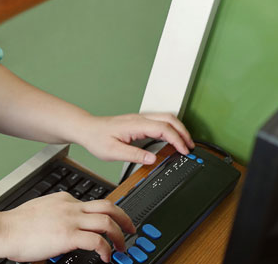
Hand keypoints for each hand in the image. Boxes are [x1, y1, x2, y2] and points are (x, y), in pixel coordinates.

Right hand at [0, 192, 135, 262]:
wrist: (3, 230)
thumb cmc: (15, 226)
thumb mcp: (40, 212)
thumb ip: (55, 215)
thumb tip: (61, 228)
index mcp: (64, 199)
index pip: (92, 203)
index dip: (105, 214)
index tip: (110, 224)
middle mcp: (70, 206)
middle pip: (108, 206)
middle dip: (124, 217)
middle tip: (130, 229)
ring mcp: (70, 219)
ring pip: (107, 221)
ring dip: (119, 235)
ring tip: (122, 247)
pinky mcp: (68, 235)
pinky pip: (96, 240)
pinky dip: (106, 249)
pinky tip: (106, 257)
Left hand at [77, 113, 194, 164]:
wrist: (87, 129)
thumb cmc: (97, 139)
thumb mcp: (113, 152)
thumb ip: (134, 155)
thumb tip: (152, 159)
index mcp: (135, 125)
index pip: (163, 128)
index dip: (177, 139)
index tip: (184, 151)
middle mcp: (140, 118)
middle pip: (170, 119)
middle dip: (183, 132)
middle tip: (190, 147)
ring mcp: (140, 118)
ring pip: (166, 118)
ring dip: (178, 129)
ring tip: (185, 143)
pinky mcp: (139, 122)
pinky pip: (160, 121)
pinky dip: (171, 128)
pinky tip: (172, 138)